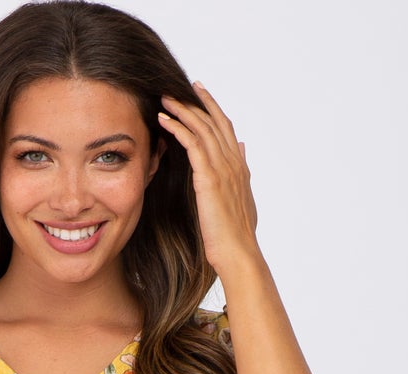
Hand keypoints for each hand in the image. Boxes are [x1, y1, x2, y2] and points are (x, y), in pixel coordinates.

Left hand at [156, 82, 260, 277]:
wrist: (238, 253)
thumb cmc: (236, 236)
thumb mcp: (243, 198)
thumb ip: (242, 171)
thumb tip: (243, 149)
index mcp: (240, 167)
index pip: (226, 128)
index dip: (213, 108)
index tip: (200, 93)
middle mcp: (234, 162)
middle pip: (215, 121)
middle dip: (198, 101)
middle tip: (181, 86)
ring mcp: (223, 168)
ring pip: (202, 127)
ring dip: (183, 110)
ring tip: (165, 98)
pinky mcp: (210, 178)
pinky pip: (193, 143)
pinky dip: (178, 128)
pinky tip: (164, 120)